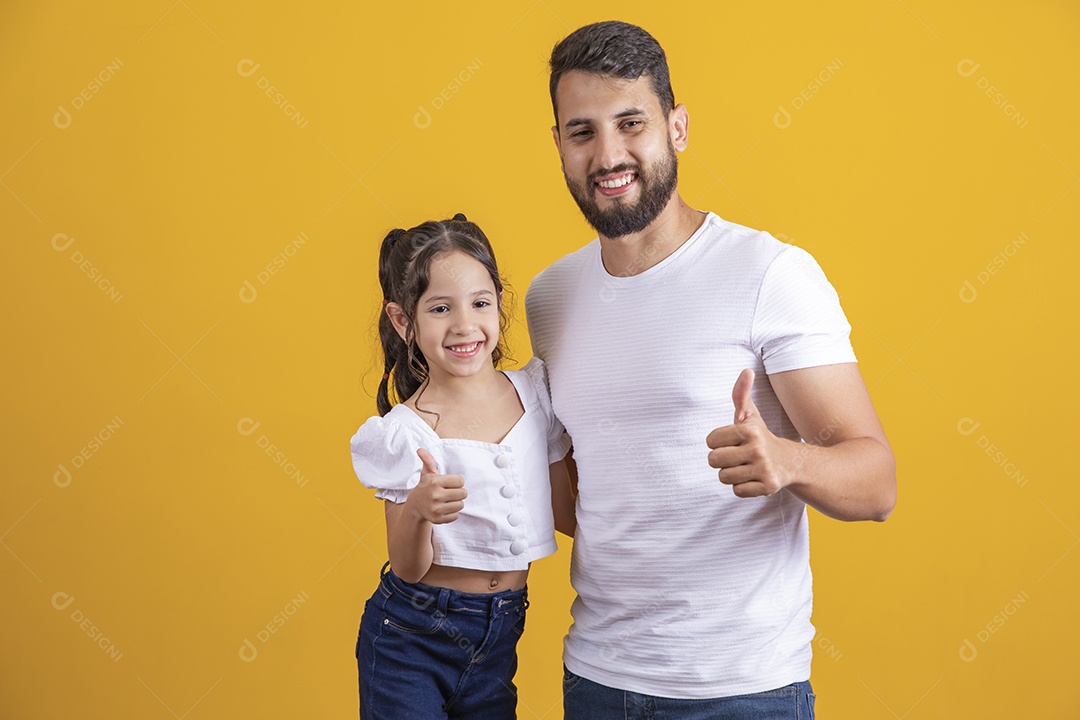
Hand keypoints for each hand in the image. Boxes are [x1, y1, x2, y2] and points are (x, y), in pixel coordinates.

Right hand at [406, 448, 466, 523]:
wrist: (415, 506)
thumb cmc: (426, 487)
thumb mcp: (427, 473)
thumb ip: (428, 460)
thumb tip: (420, 450)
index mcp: (434, 482)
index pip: (460, 481)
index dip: (457, 482)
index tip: (449, 483)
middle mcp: (435, 495)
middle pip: (463, 493)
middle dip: (458, 492)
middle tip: (449, 492)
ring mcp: (436, 509)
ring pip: (461, 505)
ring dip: (456, 502)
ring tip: (446, 500)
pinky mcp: (438, 519)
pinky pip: (456, 515)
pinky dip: (453, 513)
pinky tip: (444, 509)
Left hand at [706, 369, 786, 497]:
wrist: (791, 462)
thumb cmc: (760, 437)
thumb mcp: (750, 415)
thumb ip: (741, 394)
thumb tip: (746, 370)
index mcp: (749, 430)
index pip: (710, 441)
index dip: (718, 442)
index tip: (733, 441)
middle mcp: (757, 449)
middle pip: (713, 461)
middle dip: (722, 459)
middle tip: (738, 456)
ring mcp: (763, 469)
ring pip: (724, 477)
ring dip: (732, 474)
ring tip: (746, 467)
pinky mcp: (767, 487)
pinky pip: (736, 491)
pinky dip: (742, 487)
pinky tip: (753, 478)